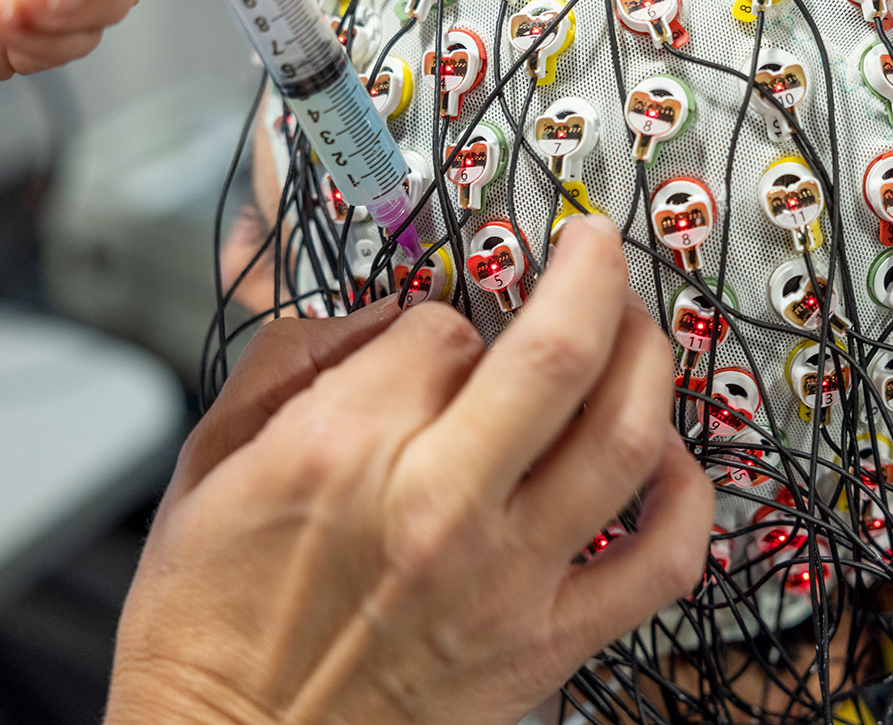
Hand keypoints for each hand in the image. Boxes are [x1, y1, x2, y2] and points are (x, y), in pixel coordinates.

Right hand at [106, 214, 713, 724]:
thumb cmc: (208, 622)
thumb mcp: (205, 463)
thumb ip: (291, 360)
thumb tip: (381, 313)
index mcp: (343, 450)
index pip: (441, 326)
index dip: (449, 309)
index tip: (443, 326)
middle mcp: (437, 505)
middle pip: (559, 350)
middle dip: (591, 272)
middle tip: (594, 248)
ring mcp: (506, 578)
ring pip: (626, 435)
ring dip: (649, 358)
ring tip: (637, 332)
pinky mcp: (545, 644)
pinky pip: (660, 561)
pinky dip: (687, 497)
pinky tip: (666, 460)